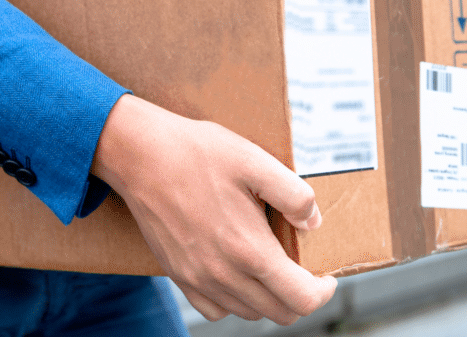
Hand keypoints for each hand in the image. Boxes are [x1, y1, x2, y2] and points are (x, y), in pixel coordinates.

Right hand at [91, 94, 336, 324]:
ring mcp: (198, 278)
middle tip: (301, 269)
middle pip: (279, 313)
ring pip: (249, 313)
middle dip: (300, 296)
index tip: (326, 274)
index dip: (324, 291)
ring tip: (269, 266)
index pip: (302, 298)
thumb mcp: (254, 160)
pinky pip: (214, 309)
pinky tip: (235, 272)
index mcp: (250, 250)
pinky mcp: (177, 275)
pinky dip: (233, 301)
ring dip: (268, 298)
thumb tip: (313, 222)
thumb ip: (293, 195)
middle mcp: (224, 274)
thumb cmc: (196, 152)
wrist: (140, 155)